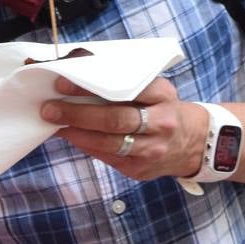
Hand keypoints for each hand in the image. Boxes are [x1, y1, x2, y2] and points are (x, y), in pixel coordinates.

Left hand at [41, 75, 208, 182]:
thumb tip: (80, 74)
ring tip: (54, 123)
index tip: (63, 82)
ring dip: (76, 133)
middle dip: (78, 113)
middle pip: (115, 119)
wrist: (194, 143)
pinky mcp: (140, 169)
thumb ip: (127, 83)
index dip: (92, 86)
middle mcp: (160, 123)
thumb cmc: (164, 109)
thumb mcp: (156, 90)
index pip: (126, 88)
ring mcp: (151, 149)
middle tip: (50, 107)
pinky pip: (107, 157)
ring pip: (109, 143)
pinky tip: (71, 136)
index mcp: (163, 95)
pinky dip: (86, 146)